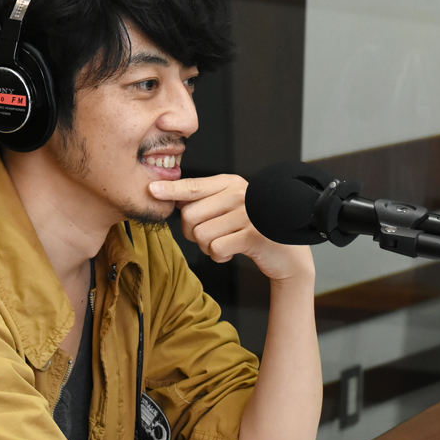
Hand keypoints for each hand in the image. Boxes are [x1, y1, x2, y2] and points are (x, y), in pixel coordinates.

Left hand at [149, 175, 312, 282]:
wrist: (287, 254)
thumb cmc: (251, 228)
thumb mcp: (230, 206)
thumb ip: (205, 200)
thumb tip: (170, 197)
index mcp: (230, 183)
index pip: (193, 186)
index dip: (170, 190)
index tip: (151, 191)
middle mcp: (239, 194)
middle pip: (190, 216)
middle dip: (192, 233)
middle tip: (209, 236)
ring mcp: (247, 213)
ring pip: (201, 236)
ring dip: (207, 247)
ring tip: (225, 243)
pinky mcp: (253, 235)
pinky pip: (216, 249)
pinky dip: (219, 256)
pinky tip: (233, 251)